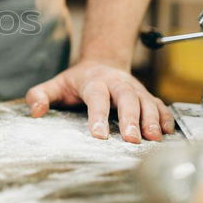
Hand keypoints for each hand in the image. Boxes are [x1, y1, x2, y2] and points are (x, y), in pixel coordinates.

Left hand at [25, 59, 174, 142]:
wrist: (102, 64)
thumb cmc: (77, 80)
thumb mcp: (55, 84)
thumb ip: (40, 95)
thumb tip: (35, 111)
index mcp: (94, 82)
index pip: (97, 98)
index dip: (97, 116)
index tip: (97, 135)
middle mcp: (117, 84)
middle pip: (127, 98)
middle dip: (131, 118)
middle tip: (132, 139)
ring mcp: (135, 89)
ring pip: (147, 102)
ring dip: (152, 119)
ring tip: (153, 138)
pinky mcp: (147, 96)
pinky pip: (160, 105)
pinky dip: (165, 117)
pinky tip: (167, 132)